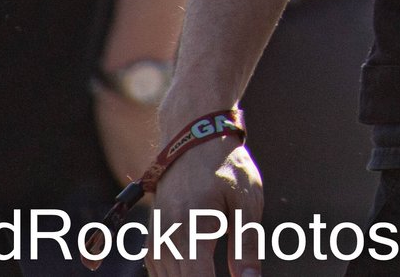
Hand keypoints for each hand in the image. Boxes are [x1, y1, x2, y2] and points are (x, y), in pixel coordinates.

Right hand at [140, 136, 263, 276]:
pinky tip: (196, 270)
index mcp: (193, 226)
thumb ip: (246, 244)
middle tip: (234, 272)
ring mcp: (156, 237)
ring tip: (212, 268)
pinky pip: (159, 270)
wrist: (192, 136)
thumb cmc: (226, 165)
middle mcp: (168, 236)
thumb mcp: (247, 201)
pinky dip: (176, 276)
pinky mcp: (153, 236)